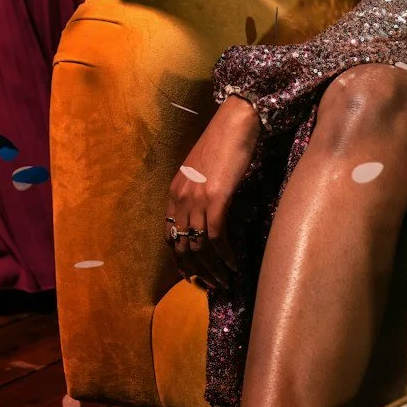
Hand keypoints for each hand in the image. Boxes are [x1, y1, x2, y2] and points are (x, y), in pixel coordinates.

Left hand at [163, 95, 261, 290]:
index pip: (169, 236)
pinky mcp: (216, 198)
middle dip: (198, 271)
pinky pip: (216, 236)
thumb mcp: (202, 172)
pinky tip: (234, 264)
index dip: (180, 260)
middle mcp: (180, 198)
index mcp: (175, 192)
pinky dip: (225, 255)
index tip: (193, 275)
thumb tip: (209, 218)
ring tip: (226, 282)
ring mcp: (197, 198)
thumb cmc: (223, 143)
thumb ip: (199, 194)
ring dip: (213, 269)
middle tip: (213, 285)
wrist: (236, 121)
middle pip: (182, 246)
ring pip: (199, 246)